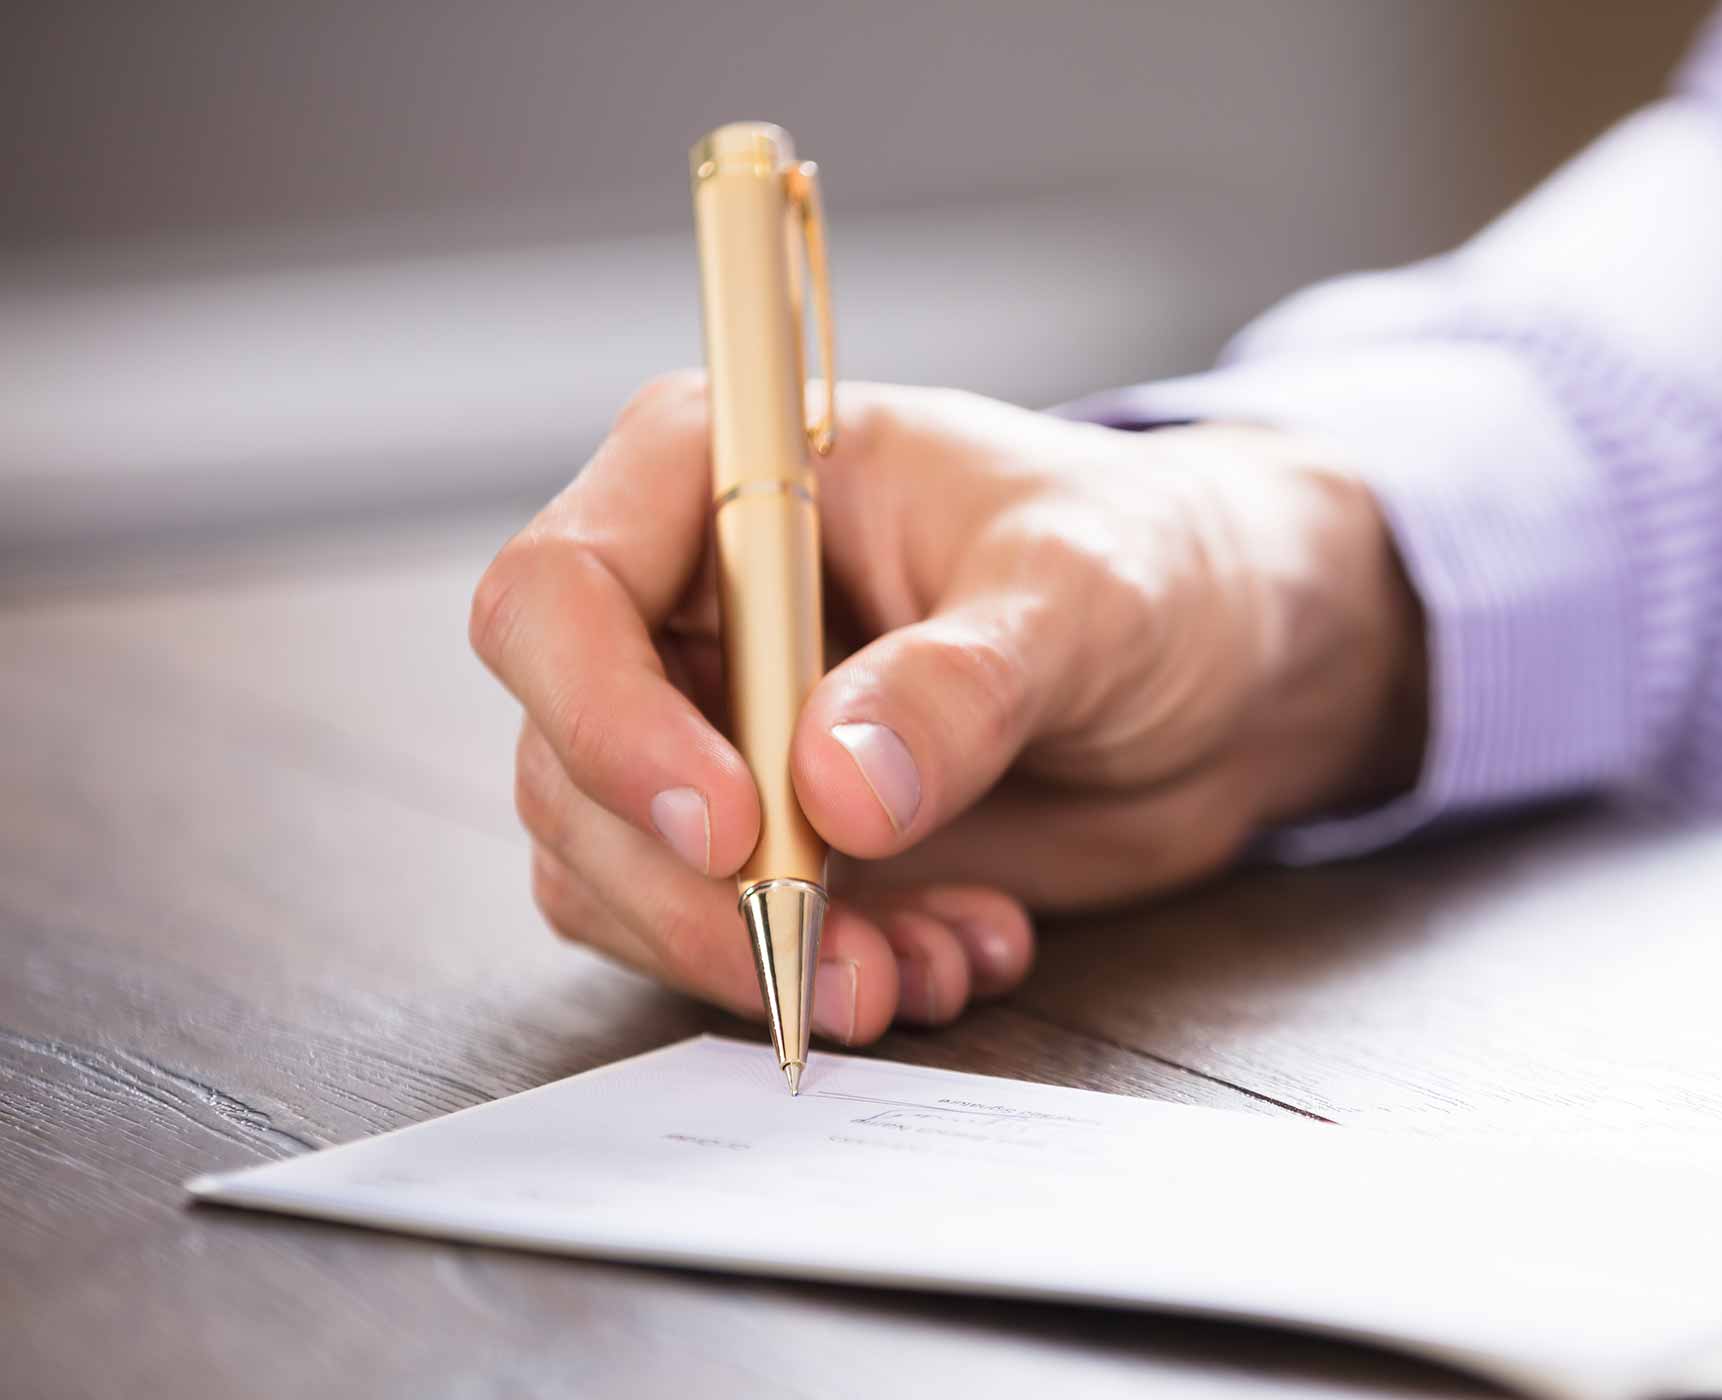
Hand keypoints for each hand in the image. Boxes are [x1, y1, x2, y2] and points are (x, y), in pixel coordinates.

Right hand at [471, 374, 1424, 1043]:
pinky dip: (810, 976)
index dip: (609, 722)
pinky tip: (945, 955)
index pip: (560, 595)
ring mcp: (713, 728)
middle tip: (836, 958)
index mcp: (721, 477)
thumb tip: (833, 790)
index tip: (736, 831)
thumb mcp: (1086, 596)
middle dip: (692, 891)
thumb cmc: (1154, 567)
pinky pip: (708, 935)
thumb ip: (962, 683)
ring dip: (751, 956)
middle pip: (568, 763)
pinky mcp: (762, 836)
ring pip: (618, 874)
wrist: (1223, 671)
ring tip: (920, 970)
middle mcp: (687, 605)